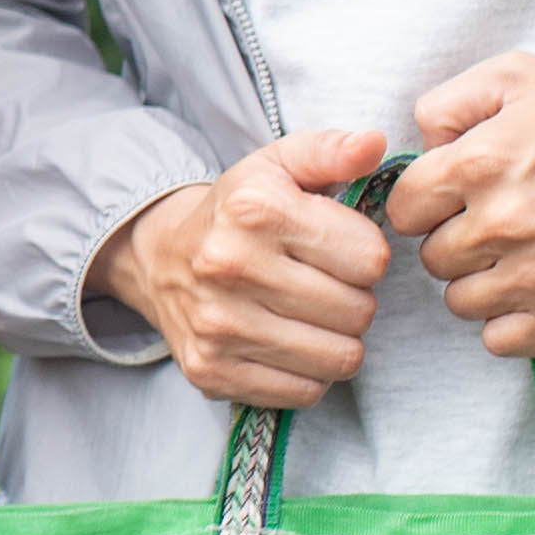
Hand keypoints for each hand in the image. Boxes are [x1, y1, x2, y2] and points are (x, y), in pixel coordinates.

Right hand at [90, 125, 394, 409]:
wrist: (159, 257)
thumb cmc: (237, 212)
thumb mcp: (278, 166)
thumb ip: (331, 151)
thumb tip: (375, 143)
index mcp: (255, 211)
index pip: (370, 258)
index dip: (365, 255)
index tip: (339, 249)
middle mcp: (231, 268)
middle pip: (359, 311)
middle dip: (354, 298)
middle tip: (326, 284)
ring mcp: (218, 327)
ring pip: (340, 358)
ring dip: (338, 340)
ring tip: (313, 315)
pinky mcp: (212, 372)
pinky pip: (306, 391)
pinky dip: (309, 373)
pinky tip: (289, 343)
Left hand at [390, 53, 534, 358]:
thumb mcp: (518, 76)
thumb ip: (449, 101)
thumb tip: (421, 144)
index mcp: (478, 164)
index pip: (403, 209)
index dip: (424, 202)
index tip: (450, 197)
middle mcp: (500, 225)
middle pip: (432, 257)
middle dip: (454, 240)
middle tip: (492, 222)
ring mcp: (534, 276)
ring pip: (460, 301)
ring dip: (479, 282)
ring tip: (514, 254)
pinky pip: (499, 340)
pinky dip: (509, 320)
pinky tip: (531, 288)